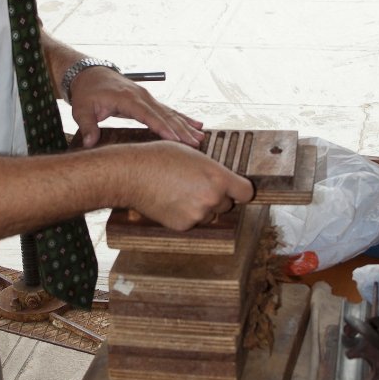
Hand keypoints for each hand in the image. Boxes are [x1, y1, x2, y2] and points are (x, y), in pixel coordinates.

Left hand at [70, 65, 204, 147]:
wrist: (89, 74)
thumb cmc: (86, 92)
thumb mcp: (81, 109)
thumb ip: (87, 126)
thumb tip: (90, 142)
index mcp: (127, 98)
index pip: (147, 115)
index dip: (162, 127)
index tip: (175, 139)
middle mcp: (141, 96)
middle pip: (164, 114)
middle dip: (181, 130)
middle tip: (195, 144)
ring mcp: (147, 97)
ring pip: (170, 112)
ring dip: (186, 125)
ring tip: (200, 137)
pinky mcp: (148, 100)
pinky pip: (168, 110)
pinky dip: (183, 118)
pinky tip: (196, 125)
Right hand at [123, 141, 253, 229]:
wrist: (132, 174)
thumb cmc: (159, 158)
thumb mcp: (193, 154)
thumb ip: (212, 169)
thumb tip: (222, 178)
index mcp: (218, 177)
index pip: (246, 192)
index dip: (241, 191)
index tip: (236, 190)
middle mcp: (212, 198)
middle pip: (227, 205)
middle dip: (216, 197)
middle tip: (197, 186)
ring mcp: (198, 214)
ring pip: (209, 215)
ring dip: (201, 208)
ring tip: (181, 192)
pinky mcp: (183, 225)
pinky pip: (192, 222)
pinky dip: (185, 215)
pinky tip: (171, 201)